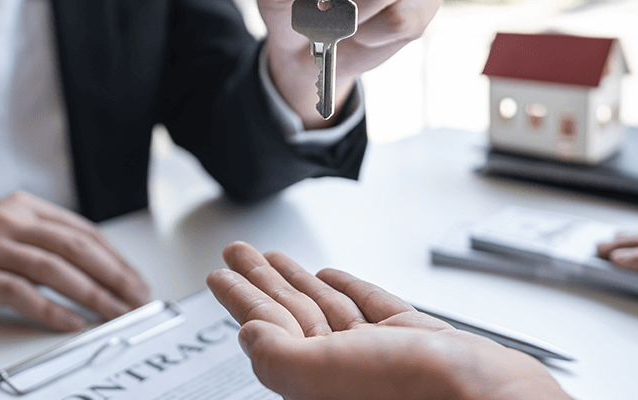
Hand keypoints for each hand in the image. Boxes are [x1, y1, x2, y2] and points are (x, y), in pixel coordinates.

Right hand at [0, 192, 149, 330]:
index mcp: (21, 207)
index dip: (116, 258)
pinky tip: (72, 323)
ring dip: (93, 296)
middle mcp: (8, 220)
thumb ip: (39, 241)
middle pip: (77, 248)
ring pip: (56, 270)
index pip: (83, 231)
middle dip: (115, 276)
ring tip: (116, 314)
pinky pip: (22, 293)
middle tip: (139, 299)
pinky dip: (52, 310)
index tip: (136, 280)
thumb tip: (89, 267)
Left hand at [206, 242, 568, 399]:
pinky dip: (348, 288)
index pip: (267, 329)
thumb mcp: (326, 375)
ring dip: (296, 279)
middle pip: (291, 314)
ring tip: (270, 257)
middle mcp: (344, 369)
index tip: (218, 275)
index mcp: (317, 381)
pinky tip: (330, 276)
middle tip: (237, 253)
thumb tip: (247, 335)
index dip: (240, 299)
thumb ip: (279, 356)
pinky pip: (371, 309)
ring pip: (326, 307)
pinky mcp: (415, 341)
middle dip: (261, 280)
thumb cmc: (419, 396)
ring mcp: (380, 353)